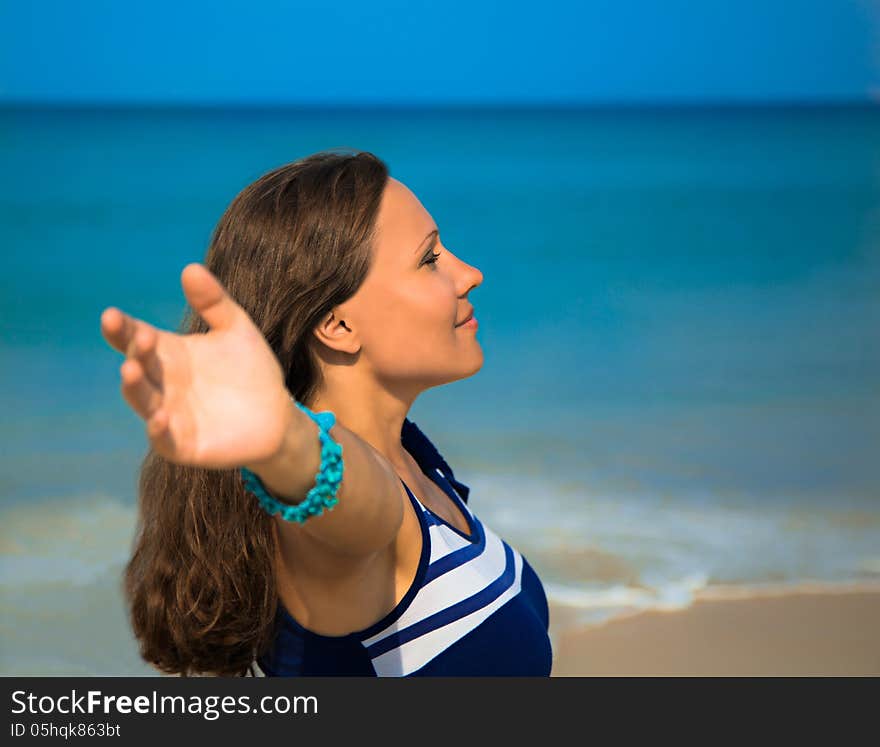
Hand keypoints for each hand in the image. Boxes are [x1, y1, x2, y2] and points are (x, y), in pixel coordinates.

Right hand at [100, 263, 293, 469]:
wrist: (277, 415)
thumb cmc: (252, 370)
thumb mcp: (237, 330)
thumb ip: (214, 302)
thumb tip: (191, 268)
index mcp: (170, 354)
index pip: (137, 338)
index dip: (123, 329)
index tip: (112, 315)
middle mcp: (163, 383)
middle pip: (138, 366)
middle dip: (133, 352)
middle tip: (139, 339)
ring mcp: (170, 414)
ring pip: (143, 401)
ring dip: (135, 388)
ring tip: (130, 370)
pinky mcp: (183, 444)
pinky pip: (164, 439)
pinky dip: (158, 430)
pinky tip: (159, 418)